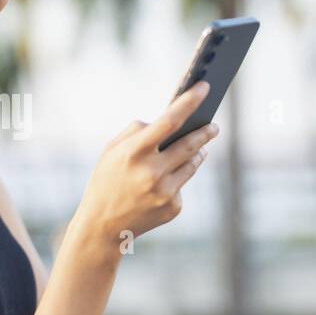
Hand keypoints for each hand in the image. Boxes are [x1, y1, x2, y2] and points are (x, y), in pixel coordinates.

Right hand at [76, 81, 219, 245]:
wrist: (102, 227)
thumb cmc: (106, 181)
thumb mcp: (111, 151)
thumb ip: (137, 131)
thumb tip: (166, 121)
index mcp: (134, 153)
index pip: (169, 120)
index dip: (190, 101)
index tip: (205, 87)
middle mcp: (152, 172)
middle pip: (190, 143)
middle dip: (205, 131)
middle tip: (214, 125)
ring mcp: (164, 192)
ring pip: (192, 163)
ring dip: (197, 153)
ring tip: (199, 147)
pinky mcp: (173, 208)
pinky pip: (182, 185)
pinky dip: (176, 180)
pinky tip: (164, 184)